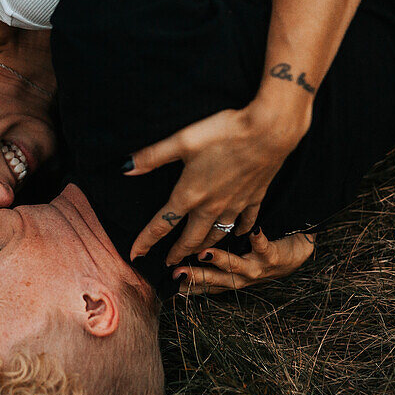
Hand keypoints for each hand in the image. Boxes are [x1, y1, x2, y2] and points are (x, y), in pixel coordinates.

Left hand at [128, 100, 309, 264]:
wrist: (269, 131)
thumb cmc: (223, 133)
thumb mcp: (181, 140)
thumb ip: (152, 156)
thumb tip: (125, 168)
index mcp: (189, 195)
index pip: (161, 225)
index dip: (145, 241)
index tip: (135, 255)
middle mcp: (211, 207)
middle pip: (191, 239)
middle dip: (178, 253)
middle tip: (169, 263)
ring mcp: (235, 205)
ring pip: (217, 236)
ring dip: (205, 247)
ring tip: (197, 254)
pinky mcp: (255, 198)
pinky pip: (246, 222)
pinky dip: (240, 232)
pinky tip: (239, 235)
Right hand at [173, 230, 314, 293]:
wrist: (297, 254)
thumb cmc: (261, 255)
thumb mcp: (236, 263)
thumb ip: (211, 260)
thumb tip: (185, 249)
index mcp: (229, 279)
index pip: (204, 286)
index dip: (187, 287)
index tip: (168, 282)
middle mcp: (241, 278)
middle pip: (215, 279)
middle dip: (195, 277)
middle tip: (176, 273)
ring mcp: (256, 269)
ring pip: (236, 266)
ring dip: (220, 261)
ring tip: (205, 253)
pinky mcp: (272, 257)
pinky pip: (264, 247)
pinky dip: (259, 239)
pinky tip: (253, 230)